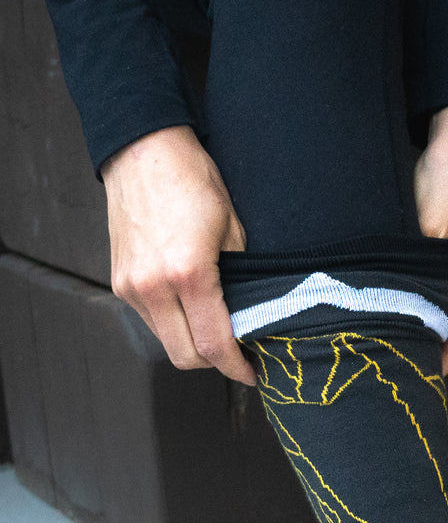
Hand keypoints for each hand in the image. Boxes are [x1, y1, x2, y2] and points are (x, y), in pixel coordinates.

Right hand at [101, 125, 254, 385]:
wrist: (143, 150)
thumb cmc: (194, 182)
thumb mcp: (234, 231)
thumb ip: (242, 281)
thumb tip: (253, 318)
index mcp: (188, 275)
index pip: (213, 345)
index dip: (236, 368)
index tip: (252, 373)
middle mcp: (153, 287)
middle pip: (185, 357)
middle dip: (215, 363)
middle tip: (238, 355)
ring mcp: (131, 286)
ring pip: (167, 342)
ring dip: (193, 345)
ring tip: (217, 330)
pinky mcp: (119, 281)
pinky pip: (152, 321)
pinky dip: (175, 325)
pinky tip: (192, 309)